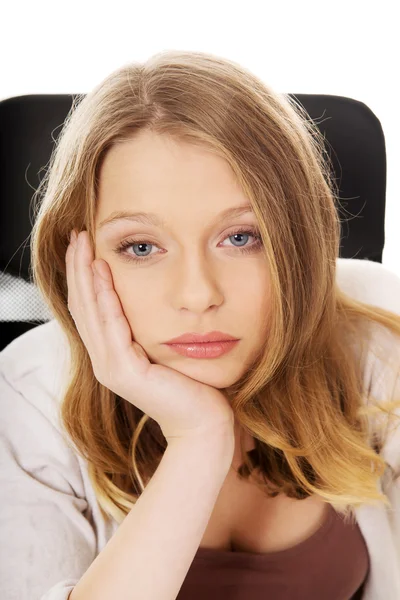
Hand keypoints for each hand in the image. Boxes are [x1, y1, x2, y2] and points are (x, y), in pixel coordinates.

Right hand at [65, 230, 234, 442]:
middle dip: (78, 268)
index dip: (83, 276)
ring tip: (84, 245)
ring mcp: (112, 368)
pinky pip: (112, 328)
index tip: (85, 243)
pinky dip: (105, 299)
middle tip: (77, 234)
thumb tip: (153, 298)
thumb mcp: (165, 349)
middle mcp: (105, 361)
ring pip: (91, 313)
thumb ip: (150, 329)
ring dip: (85, 276)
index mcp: (113, 355)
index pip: (90, 308)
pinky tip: (103, 273)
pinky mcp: (126, 373)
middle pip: (83, 306)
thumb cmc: (193, 385)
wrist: (206, 422)